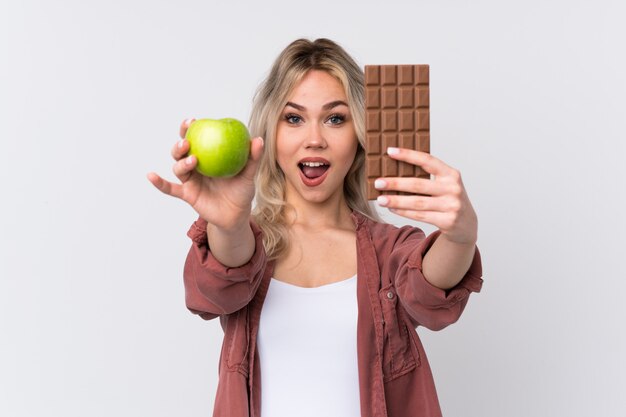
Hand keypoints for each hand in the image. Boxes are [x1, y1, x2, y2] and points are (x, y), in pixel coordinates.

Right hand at [147, 118, 264, 230]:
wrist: (237, 215)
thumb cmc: (242, 191)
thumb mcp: (248, 174)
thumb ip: (252, 158)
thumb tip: (258, 140)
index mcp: (208, 157)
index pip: (197, 138)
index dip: (191, 128)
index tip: (193, 120)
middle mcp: (196, 166)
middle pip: (182, 150)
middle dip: (181, 142)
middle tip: (188, 139)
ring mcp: (190, 180)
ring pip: (178, 168)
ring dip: (181, 162)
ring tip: (192, 160)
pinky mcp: (187, 194)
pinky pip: (170, 189)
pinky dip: (159, 183)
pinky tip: (150, 175)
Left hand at [375, 147, 477, 244]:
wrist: (466, 225)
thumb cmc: (449, 200)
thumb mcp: (444, 184)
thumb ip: (427, 177)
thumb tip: (394, 172)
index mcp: (451, 174)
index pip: (427, 160)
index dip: (408, 155)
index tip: (390, 151)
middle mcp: (453, 188)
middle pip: (418, 184)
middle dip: (395, 183)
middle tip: (378, 182)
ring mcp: (451, 205)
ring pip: (417, 202)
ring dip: (396, 200)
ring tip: (380, 199)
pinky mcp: (447, 221)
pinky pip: (420, 215)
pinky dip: (403, 212)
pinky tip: (392, 208)